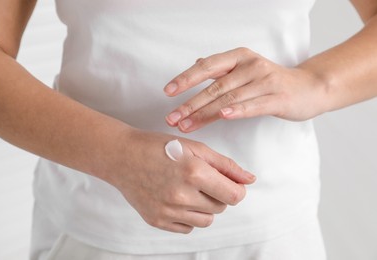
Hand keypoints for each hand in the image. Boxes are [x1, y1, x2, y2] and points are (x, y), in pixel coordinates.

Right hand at [104, 129, 255, 233]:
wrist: (122, 156)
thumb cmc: (157, 147)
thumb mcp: (195, 148)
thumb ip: (225, 164)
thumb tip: (249, 179)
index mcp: (194, 172)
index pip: (234, 195)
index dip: (236, 188)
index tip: (230, 183)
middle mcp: (181, 196)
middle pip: (221, 207)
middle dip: (218, 194)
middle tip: (201, 179)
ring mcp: (168, 211)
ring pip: (206, 220)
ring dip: (205, 207)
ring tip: (189, 189)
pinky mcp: (157, 221)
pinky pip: (187, 228)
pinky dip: (188, 216)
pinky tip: (177, 199)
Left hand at [164, 47, 327, 132]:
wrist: (309, 87)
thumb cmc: (272, 81)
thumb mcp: (245, 70)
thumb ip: (222, 68)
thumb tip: (197, 64)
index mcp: (239, 57)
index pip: (207, 66)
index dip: (186, 78)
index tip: (168, 92)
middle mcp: (251, 65)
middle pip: (215, 86)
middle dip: (190, 103)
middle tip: (172, 117)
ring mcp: (265, 81)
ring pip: (229, 98)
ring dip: (205, 113)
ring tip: (187, 125)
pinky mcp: (277, 98)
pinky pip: (253, 105)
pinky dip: (237, 110)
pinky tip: (223, 115)